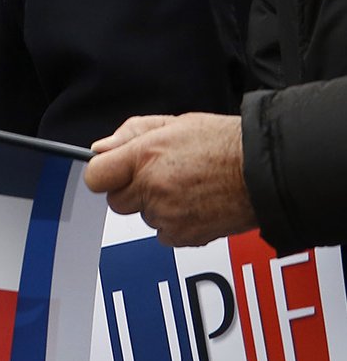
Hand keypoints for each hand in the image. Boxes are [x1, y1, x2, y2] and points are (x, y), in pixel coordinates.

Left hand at [85, 112, 257, 246]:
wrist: (263, 172)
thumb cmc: (223, 143)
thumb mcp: (172, 123)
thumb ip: (130, 134)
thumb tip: (101, 148)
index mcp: (144, 156)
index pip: (96, 176)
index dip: (102, 173)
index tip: (110, 171)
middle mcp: (152, 188)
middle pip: (116, 201)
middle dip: (130, 190)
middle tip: (155, 176)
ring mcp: (168, 216)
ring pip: (143, 217)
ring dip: (154, 206)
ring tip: (184, 187)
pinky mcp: (186, 237)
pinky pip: (164, 234)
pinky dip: (173, 223)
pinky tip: (193, 205)